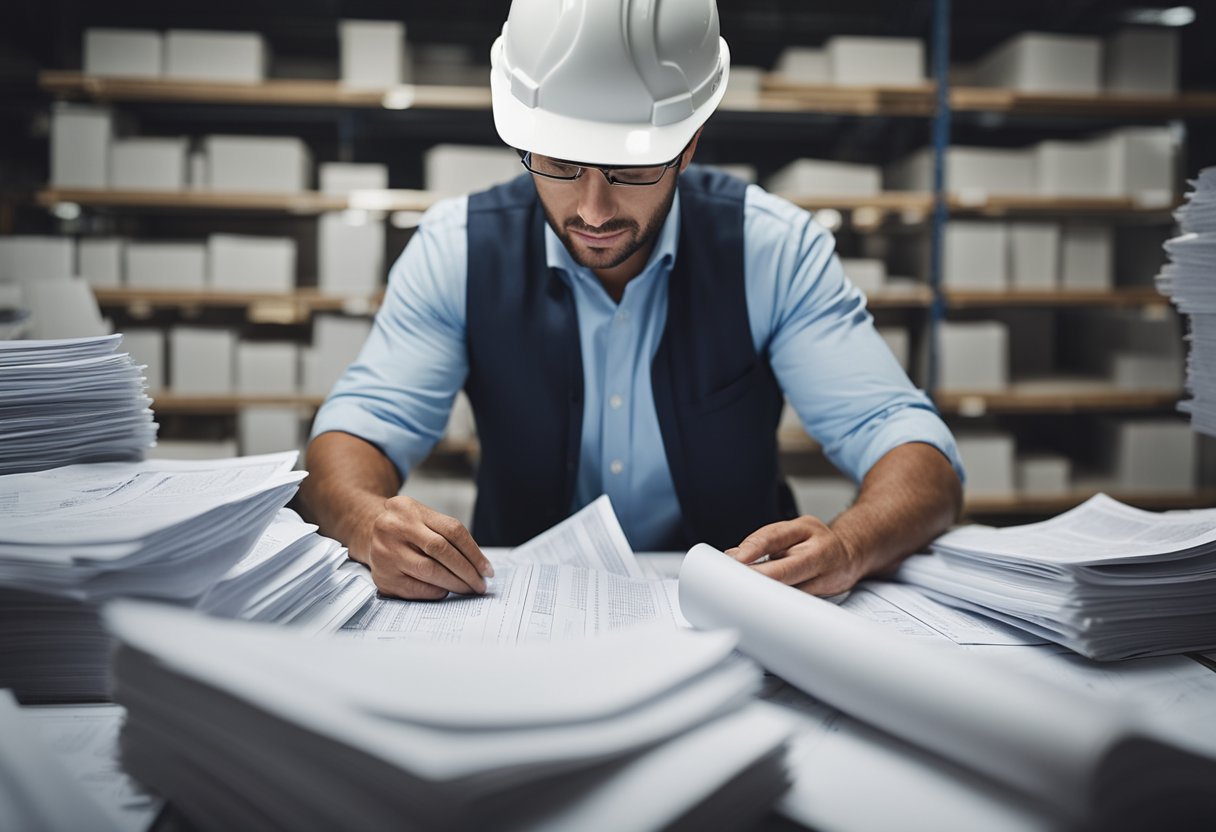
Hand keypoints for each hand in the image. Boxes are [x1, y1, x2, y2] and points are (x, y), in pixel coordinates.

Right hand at [364, 496, 493, 599]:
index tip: (487, 569)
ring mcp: (385, 552)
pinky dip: (435, 591)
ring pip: (429, 571)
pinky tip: (445, 590)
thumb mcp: (421, 517)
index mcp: (408, 508)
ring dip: (454, 583)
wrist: (366, 533)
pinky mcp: (382, 576)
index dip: (474, 552)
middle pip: (441, 550)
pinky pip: (416, 588)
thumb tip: (478, 565)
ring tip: (468, 588)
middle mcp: (393, 527)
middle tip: (480, 584)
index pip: (452, 530)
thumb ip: (446, 533)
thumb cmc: (405, 528)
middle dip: (466, 570)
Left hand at [725, 515, 862, 596]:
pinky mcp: (825, 596)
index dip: (752, 550)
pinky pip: (798, 603)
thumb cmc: (814, 542)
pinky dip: (780, 605)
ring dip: (768, 595)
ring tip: (748, 597)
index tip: (733, 560)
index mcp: (805, 529)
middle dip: (759, 578)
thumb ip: (764, 541)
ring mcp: (825, 576)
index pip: (774, 537)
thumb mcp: (792, 531)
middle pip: (784, 570)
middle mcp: (818, 552)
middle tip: (736, 584)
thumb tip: (733, 556)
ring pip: (791, 591)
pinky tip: (767, 606)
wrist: (850, 554)